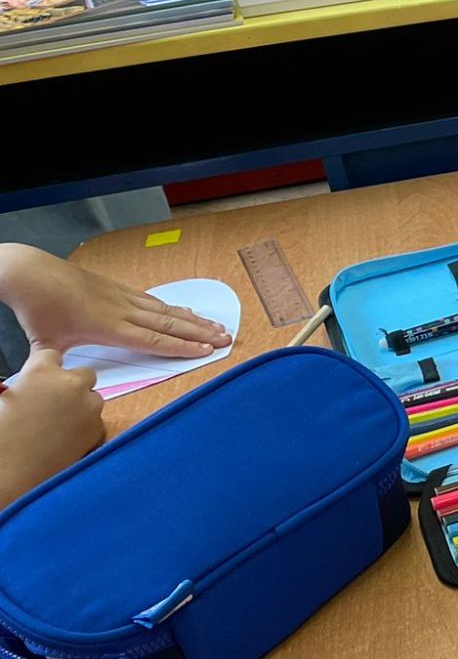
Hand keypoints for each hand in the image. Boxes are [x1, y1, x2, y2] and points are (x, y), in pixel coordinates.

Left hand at [0, 245, 229, 358]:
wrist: (30, 273)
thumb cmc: (38, 309)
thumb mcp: (45, 344)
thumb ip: (57, 366)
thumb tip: (59, 385)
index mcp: (108, 328)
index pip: (154, 340)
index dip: (182, 346)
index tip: (207, 351)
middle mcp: (122, 311)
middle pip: (169, 323)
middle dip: (200, 332)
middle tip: (226, 338)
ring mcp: (121, 297)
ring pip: (165, 310)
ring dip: (193, 319)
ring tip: (216, 325)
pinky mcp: (117, 287)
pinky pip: (153, 299)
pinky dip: (173, 306)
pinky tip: (185, 309)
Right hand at [0, 349, 104, 508]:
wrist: (12, 469)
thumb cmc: (4, 433)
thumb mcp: (8, 398)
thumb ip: (26, 386)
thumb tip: (34, 386)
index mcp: (40, 371)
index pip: (53, 356)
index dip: (48, 370)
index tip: (44, 382)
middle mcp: (70, 383)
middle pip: (83, 374)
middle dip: (73, 386)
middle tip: (57, 405)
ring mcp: (88, 405)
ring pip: (94, 398)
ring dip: (83, 407)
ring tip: (61, 427)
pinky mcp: (98, 428)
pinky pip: (98, 421)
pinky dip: (88, 427)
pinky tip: (68, 440)